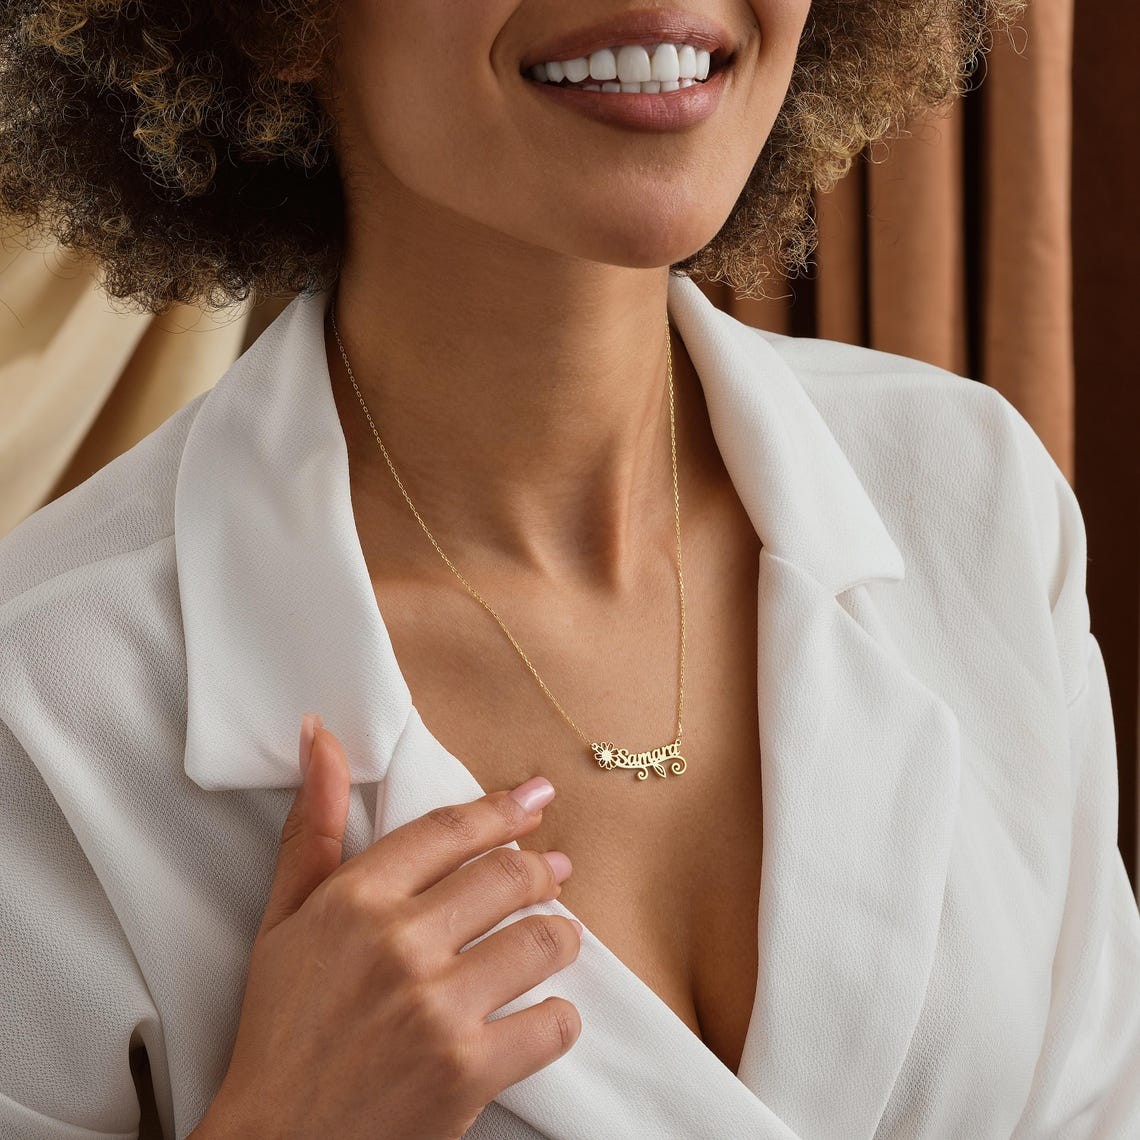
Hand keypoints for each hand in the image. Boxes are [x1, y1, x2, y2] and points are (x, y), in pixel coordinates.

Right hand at [199, 714, 582, 1139]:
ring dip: (561, 935)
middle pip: (508, 875)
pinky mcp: (468, 1071)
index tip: (535, 799)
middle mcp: (400, 944)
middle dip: (542, 869)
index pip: (449, 830)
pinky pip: (552, 1023)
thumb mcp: (284, 920)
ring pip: (543, 940)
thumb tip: (322, 737)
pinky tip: (544, 1013)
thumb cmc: (283, 1029)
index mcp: (354, 900)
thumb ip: (314, 827)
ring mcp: (437, 1008)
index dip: (502, 808)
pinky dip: (560, 1017)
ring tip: (558, 937)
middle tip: (555, 873)